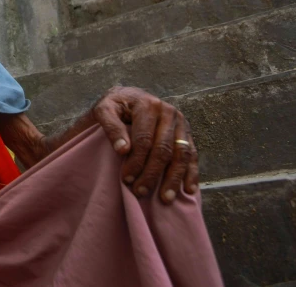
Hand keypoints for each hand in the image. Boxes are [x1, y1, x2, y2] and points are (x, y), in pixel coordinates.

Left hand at [92, 86, 198, 203]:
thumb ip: (111, 126)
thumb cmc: (114, 107)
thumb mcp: (103, 110)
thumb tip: (123, 150)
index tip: (127, 179)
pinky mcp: (186, 131)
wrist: (128, 97)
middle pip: (164, 148)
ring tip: (165, 198)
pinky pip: (192, 154)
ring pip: (181, 153)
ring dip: (174, 178)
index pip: (144, 139)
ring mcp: (180, 122)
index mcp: (148, 105)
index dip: (136, 161)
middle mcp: (168, 112)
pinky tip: (189, 190)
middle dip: (152, 173)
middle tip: (140, 191)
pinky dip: (192, 173)